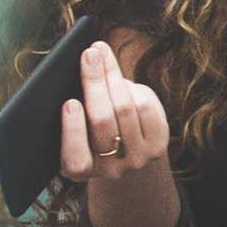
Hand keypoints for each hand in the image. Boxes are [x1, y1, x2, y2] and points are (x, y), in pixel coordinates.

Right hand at [59, 40, 182, 226]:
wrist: (123, 156)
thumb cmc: (86, 136)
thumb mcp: (70, 134)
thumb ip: (68, 115)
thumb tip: (77, 73)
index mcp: (77, 171)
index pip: (75, 157)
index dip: (73, 129)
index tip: (70, 102)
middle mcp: (109, 170)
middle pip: (103, 121)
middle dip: (95, 82)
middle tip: (90, 54)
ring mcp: (137, 158)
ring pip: (127, 108)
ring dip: (113, 76)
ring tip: (102, 56)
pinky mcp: (158, 144)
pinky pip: (146, 107)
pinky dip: (132, 88)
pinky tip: (121, 79)